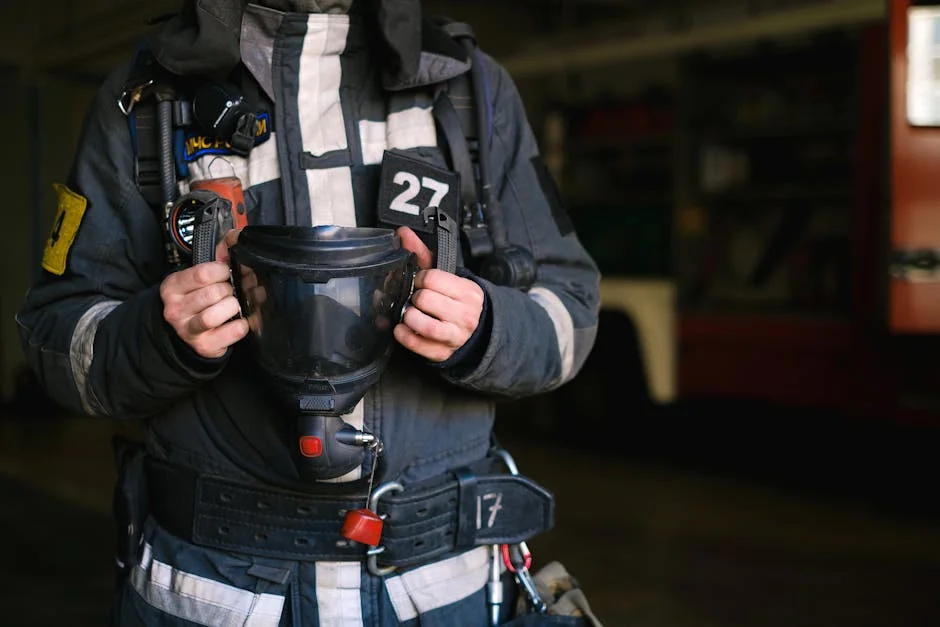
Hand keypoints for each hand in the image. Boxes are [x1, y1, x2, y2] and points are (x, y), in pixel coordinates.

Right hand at [160, 229, 247, 358]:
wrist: (183, 333)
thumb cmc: (195, 300)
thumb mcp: (196, 278)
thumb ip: (217, 258)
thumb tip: (236, 238)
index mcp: (173, 287)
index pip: (202, 273)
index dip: (222, 271)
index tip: (226, 273)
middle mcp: (176, 309)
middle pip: (213, 293)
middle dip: (229, 290)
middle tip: (231, 291)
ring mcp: (189, 329)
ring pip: (218, 313)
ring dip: (233, 306)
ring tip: (233, 306)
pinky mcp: (205, 346)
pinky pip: (233, 332)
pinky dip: (242, 324)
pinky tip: (240, 321)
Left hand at [394, 227, 483, 362]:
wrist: (475, 332)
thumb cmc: (455, 301)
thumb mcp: (446, 277)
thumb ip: (423, 255)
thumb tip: (403, 233)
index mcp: (467, 292)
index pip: (433, 278)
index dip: (420, 279)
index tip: (421, 283)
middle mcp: (464, 315)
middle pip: (425, 299)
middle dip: (414, 297)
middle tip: (415, 298)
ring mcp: (454, 336)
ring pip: (423, 324)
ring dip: (408, 317)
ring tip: (409, 313)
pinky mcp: (442, 353)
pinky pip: (417, 344)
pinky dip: (404, 335)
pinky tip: (402, 328)